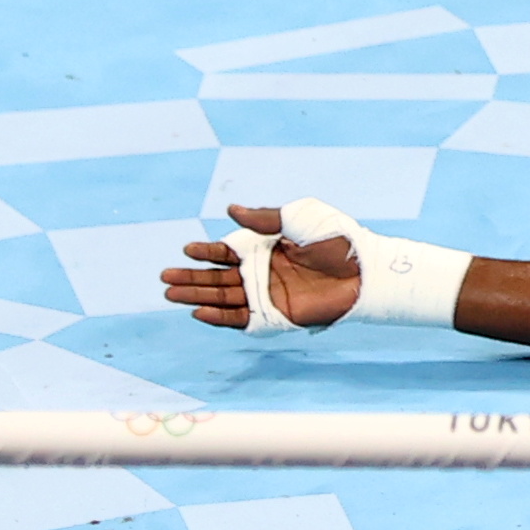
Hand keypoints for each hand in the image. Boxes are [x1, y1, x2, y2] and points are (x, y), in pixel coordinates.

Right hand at [160, 201, 357, 331]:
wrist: (365, 270)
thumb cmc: (337, 240)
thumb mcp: (299, 217)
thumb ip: (264, 217)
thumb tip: (230, 210)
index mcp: (265, 247)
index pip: (226, 252)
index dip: (205, 252)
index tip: (185, 250)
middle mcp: (262, 273)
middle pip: (218, 278)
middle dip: (191, 278)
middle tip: (164, 278)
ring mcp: (267, 296)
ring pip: (224, 298)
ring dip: (198, 297)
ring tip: (171, 294)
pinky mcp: (276, 317)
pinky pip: (242, 319)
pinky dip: (220, 318)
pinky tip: (199, 313)